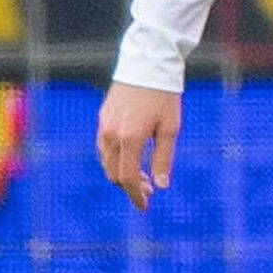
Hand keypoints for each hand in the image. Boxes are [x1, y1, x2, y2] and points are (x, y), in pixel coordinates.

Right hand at [96, 83, 179, 210]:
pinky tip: (130, 160)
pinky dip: (115, 159)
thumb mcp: (170, 128)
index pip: (128, 177)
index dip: (136, 195)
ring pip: (106, 162)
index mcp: (130, 139)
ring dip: (121, 173)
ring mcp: (103, 126)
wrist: (148, 65)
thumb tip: (160, 186)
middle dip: (129, 186)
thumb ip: (163, 158)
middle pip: (114, 173)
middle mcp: (111, 135)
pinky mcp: (102, 118)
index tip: (145, 206)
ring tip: (141, 177)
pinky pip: (103, 148)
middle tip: (148, 191)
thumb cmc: (164, 97)